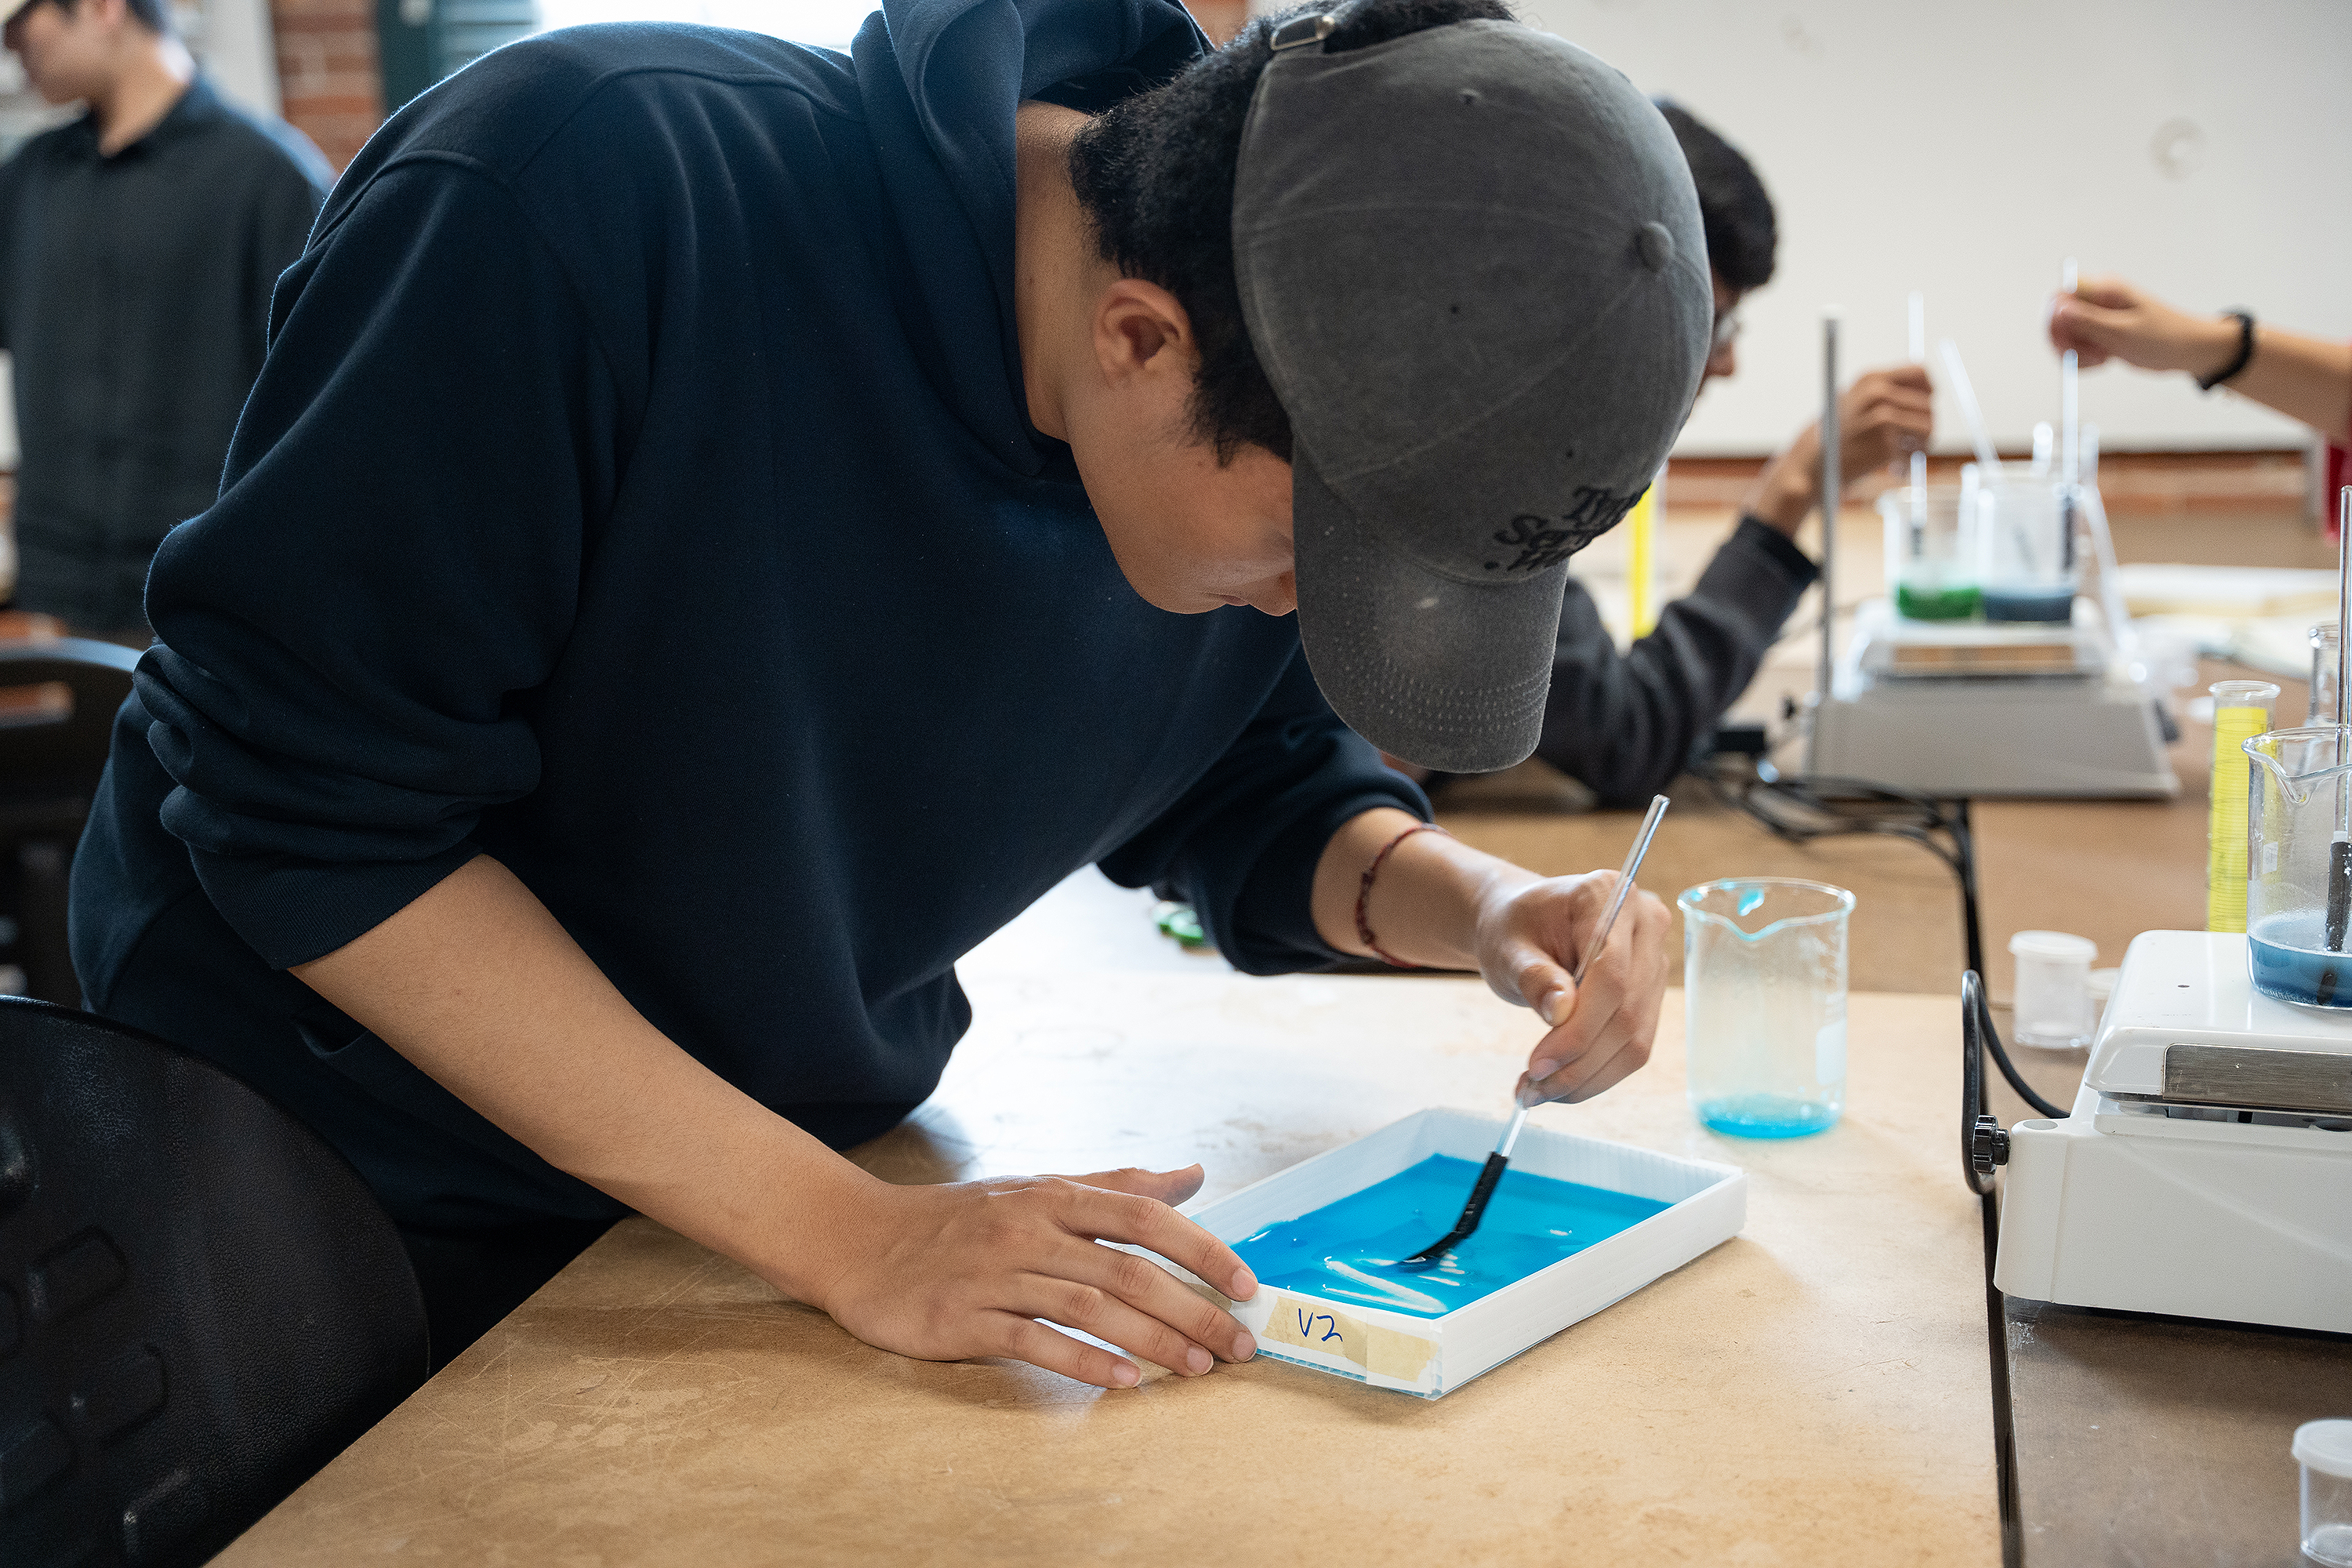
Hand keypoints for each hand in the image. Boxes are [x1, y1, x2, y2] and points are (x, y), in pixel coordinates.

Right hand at [811, 1163, 1259, 1389]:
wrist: (859, 1242)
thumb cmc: (959, 1219)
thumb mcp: (1037, 1189)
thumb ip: (1116, 1186)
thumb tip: (1191, 1176)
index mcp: (1053, 1195)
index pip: (1144, 1217)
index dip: (1201, 1249)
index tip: (1245, 1285)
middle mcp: (1029, 1229)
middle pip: (1127, 1271)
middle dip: (1193, 1309)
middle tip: (1238, 1344)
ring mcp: (995, 1273)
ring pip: (1089, 1308)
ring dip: (1152, 1342)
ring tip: (1198, 1367)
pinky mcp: (963, 1317)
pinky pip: (1033, 1341)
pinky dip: (1083, 1362)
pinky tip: (1123, 1381)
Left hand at [1471, 869, 1671, 1105]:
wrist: (1523, 925)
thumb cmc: (1513, 929)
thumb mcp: (1507, 948)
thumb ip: (1533, 976)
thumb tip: (1560, 1013)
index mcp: (1608, 895)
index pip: (1611, 972)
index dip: (1579, 1027)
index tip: (1537, 1064)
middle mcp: (1645, 924)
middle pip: (1627, 1009)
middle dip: (1579, 1060)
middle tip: (1531, 1089)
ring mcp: (1654, 961)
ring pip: (1635, 1038)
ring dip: (1587, 1077)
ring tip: (1537, 1093)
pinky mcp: (1651, 995)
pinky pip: (1633, 1047)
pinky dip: (1595, 1075)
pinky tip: (1559, 1086)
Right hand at [1744, 364, 1935, 533]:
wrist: (1811, 464)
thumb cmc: (1835, 435)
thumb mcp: (1854, 400)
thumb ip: (1886, 391)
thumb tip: (1929, 389)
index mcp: (1871, 379)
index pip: (1921, 374)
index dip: (1928, 391)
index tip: (1923, 406)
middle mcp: (1878, 394)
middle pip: (1929, 404)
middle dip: (1925, 424)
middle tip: (1913, 441)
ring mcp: (1882, 418)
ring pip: (1929, 428)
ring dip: (1922, 444)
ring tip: (1904, 453)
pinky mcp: (1885, 444)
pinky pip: (1914, 452)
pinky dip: (1907, 462)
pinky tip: (1892, 466)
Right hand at [2047, 275, 2239, 376]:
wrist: (2190, 351)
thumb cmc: (2166, 338)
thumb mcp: (2124, 332)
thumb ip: (2088, 321)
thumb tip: (2057, 308)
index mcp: (2105, 290)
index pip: (2060, 297)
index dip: (2055, 321)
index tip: (2067, 343)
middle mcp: (2098, 300)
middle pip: (2057, 318)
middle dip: (2065, 342)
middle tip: (2087, 358)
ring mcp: (2098, 317)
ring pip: (2065, 334)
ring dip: (2075, 353)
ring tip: (2101, 359)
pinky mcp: (2100, 333)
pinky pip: (2077, 346)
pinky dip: (2083, 359)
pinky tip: (2103, 362)